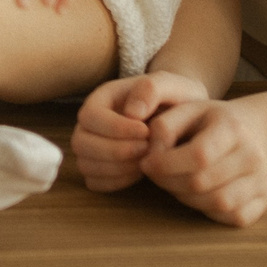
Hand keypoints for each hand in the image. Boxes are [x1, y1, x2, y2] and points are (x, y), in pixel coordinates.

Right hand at [71, 71, 208, 191]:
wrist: (185, 118)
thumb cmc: (175, 99)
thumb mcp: (170, 85)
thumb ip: (151, 89)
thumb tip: (131, 113)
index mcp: (102, 98)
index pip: (90, 115)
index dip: (114, 128)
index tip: (146, 131)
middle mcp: (91, 123)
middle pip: (81, 142)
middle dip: (114, 151)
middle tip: (146, 149)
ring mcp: (92, 147)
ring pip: (85, 164)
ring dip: (116, 168)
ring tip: (145, 161)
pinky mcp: (100, 168)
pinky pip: (94, 182)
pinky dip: (115, 182)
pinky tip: (139, 173)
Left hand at [139, 97, 266, 226]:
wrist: (249, 132)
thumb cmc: (207, 123)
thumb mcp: (184, 110)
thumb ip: (163, 127)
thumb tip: (150, 157)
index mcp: (232, 128)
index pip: (198, 155)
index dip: (166, 164)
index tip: (146, 163)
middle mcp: (253, 155)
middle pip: (202, 182)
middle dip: (169, 182)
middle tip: (156, 175)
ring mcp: (263, 179)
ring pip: (217, 203)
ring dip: (186, 198)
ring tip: (175, 183)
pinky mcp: (265, 199)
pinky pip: (233, 216)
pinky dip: (209, 210)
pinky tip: (198, 194)